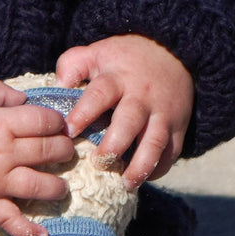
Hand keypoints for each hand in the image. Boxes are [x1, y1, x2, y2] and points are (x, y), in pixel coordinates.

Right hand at [0, 80, 73, 235]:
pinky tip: (43, 234)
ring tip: (61, 187)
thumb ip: (0, 94)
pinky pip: (8, 220)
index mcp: (3, 123)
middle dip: (63, 150)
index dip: (57, 121)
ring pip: (38, 186)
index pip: (45, 122)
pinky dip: (26, 230)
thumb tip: (23, 100)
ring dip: (56, 187)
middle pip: (48, 151)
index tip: (59, 124)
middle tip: (66, 151)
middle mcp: (5, 153)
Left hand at [55, 35, 193, 188]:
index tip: (69, 132)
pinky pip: (172, 151)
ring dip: (141, 165)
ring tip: (127, 183)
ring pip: (155, 142)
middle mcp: (141, 96)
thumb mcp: (97, 53)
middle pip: (129, 123)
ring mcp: (162, 112)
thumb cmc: (124, 59)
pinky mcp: (178, 125)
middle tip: (98, 163)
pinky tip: (145, 178)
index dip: (84, 113)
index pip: (99, 94)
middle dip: (113, 146)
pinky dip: (160, 167)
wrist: (173, 53)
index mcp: (117, 78)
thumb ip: (72, 66)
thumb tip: (56, 88)